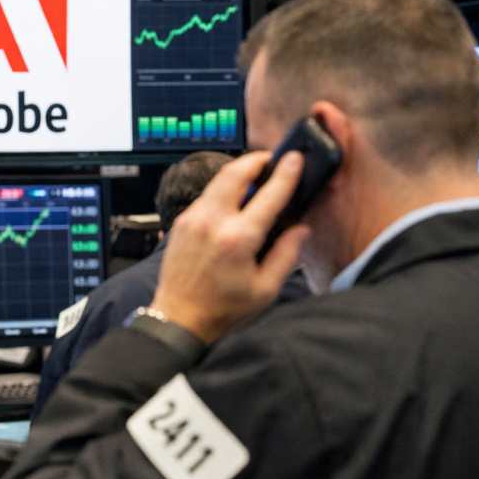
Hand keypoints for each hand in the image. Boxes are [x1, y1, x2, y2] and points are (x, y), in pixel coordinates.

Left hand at [149, 151, 308, 343]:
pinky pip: (205, 196)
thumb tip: (300, 229)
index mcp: (237, 240)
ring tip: (256, 179)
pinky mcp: (181, 224)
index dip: (286, 173)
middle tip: (272, 160)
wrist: (178, 319)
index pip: (269, 194)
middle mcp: (212, 223)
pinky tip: (234, 203)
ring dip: (238, 173)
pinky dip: (222, 191)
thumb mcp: (265, 290)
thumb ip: (286, 255)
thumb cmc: (221, 310)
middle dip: (256, 160)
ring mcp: (192, 220)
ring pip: (217, 181)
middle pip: (235, 172)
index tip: (295, 159)